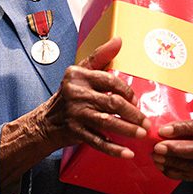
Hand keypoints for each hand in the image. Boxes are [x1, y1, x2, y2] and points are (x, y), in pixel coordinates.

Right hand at [28, 37, 150, 158]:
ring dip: (128, 129)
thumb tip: (119, 40)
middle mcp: (76, 93)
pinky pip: (97, 141)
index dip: (127, 92)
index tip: (136, 101)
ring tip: (142, 134)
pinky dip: (113, 149)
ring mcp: (75, 113)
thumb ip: (101, 56)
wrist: (46, 121)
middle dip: (133, 113)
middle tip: (146, 122)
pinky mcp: (74, 132)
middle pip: (112, 102)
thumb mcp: (81, 71)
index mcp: (79, 76)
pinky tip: (127, 153)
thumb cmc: (70, 94)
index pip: (110, 81)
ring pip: (107, 122)